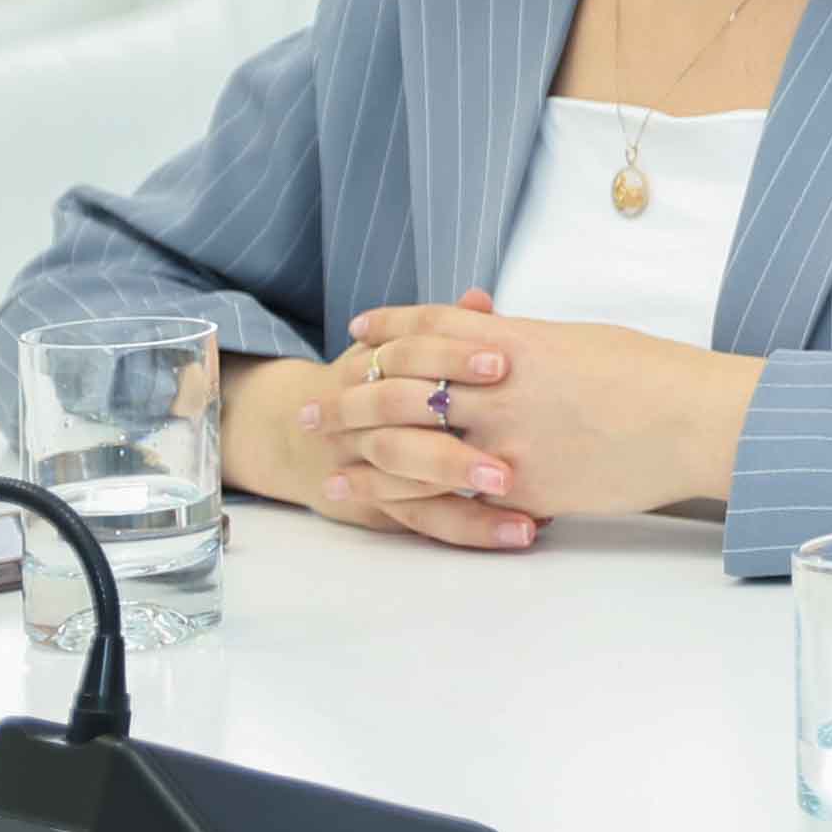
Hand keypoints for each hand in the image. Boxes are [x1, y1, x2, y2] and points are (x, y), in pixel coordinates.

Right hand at [258, 297, 531, 549]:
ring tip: (532, 515)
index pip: (408, 354)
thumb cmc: (378, 381)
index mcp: (371, 366)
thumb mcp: (402, 349)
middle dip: (454, 442)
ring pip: (407, 480)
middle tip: (512, 460)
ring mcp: (365, 464)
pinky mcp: (379, 504)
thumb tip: (479, 299)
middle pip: (400, 422)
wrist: (300, 431)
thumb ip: (446, 328)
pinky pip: (425, 519)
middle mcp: (360, 416)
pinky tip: (521, 532)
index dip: (451, 355)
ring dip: (470, 499)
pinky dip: (474, 528)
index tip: (503, 362)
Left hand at [333, 298, 764, 523]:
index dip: (389, 325)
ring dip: (359, 452)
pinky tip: (384, 500)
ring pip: (407, 443)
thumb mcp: (588, 342)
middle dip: (347, 395)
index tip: (359, 330)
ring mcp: (504, 439)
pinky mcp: (521, 487)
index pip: (430, 325)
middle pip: (398, 384)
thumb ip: (532, 344)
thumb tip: (502, 344)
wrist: (698, 421)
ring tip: (325, 461)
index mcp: (516, 341)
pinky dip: (407, 497)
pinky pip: (448, 495)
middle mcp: (497, 386)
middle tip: (312, 407)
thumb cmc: (658, 376)